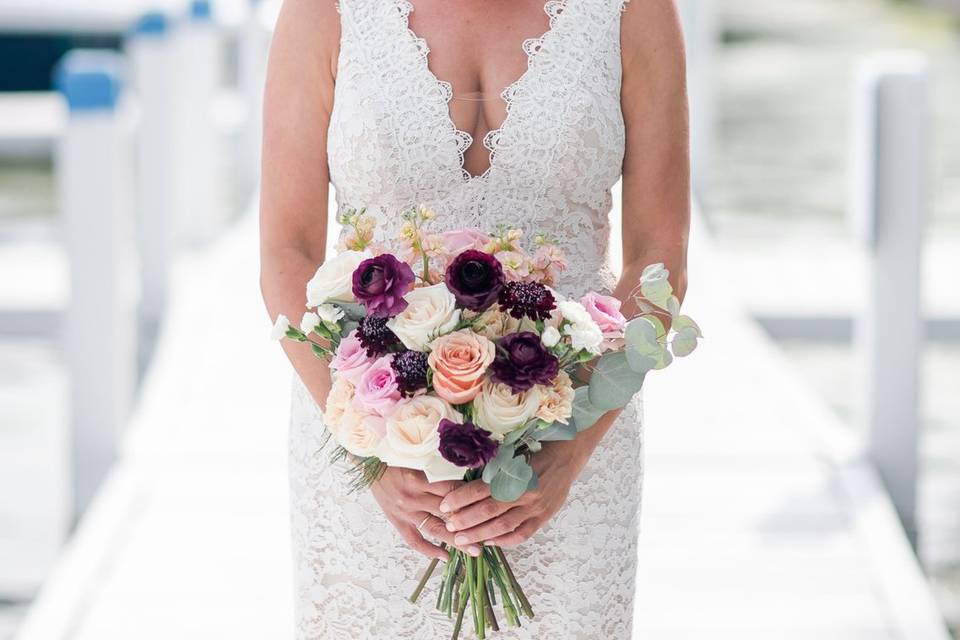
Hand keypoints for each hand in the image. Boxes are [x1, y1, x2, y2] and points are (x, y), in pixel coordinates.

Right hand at [370, 466, 482, 560]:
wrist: (369, 465)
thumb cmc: (396, 458)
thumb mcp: (418, 457)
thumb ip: (440, 467)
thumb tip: (468, 473)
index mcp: (420, 478)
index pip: (452, 491)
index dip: (471, 498)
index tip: (488, 502)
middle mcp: (414, 497)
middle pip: (448, 513)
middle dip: (470, 523)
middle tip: (492, 532)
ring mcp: (405, 512)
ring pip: (435, 529)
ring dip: (456, 541)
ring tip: (475, 551)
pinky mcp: (397, 521)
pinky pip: (414, 540)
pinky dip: (429, 550)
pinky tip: (445, 557)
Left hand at [438, 441, 589, 547]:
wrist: (567, 454)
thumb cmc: (536, 449)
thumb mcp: (513, 452)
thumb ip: (493, 467)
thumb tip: (464, 477)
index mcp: (515, 473)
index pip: (481, 489)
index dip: (460, 498)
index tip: (444, 504)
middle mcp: (525, 493)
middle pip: (489, 511)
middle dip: (465, 520)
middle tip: (448, 526)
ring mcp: (536, 508)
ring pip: (503, 526)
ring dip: (479, 534)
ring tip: (462, 539)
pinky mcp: (544, 517)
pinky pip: (522, 534)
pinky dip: (504, 541)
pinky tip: (489, 542)